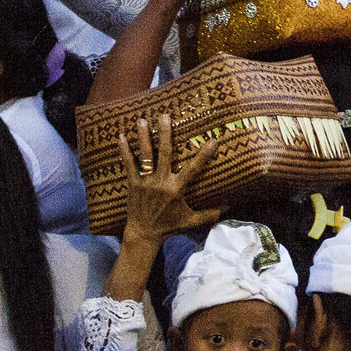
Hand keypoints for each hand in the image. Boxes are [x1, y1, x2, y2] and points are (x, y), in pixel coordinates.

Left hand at [119, 113, 219, 245]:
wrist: (144, 234)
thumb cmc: (169, 226)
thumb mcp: (190, 220)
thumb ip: (209, 213)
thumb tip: (229, 207)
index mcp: (177, 188)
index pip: (193, 168)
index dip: (203, 155)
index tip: (212, 140)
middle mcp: (161, 182)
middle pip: (165, 153)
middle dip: (165, 133)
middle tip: (165, 116)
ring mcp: (146, 182)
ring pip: (145, 155)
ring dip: (144, 137)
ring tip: (142, 120)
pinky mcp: (133, 184)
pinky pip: (128, 165)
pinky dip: (124, 151)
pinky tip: (121, 137)